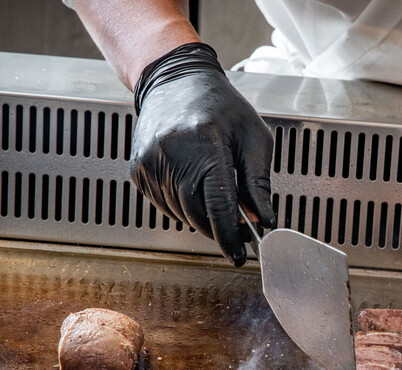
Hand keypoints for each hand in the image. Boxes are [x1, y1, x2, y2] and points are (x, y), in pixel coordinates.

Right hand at [130, 43, 275, 265]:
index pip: (218, 206)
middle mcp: (173, 155)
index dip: (230, 236)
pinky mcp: (139, 170)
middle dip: (219, 226)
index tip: (240, 255)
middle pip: (198, 215)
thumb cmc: (222, 108)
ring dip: (202, 214)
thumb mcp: (254, 139)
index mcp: (206, 146)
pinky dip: (183, 204)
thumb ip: (258, 183)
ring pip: (181, 213)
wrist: (176, 81)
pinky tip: (192, 181)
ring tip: (214, 188)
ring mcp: (151, 164)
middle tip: (237, 223)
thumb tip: (263, 220)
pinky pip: (165, 204)